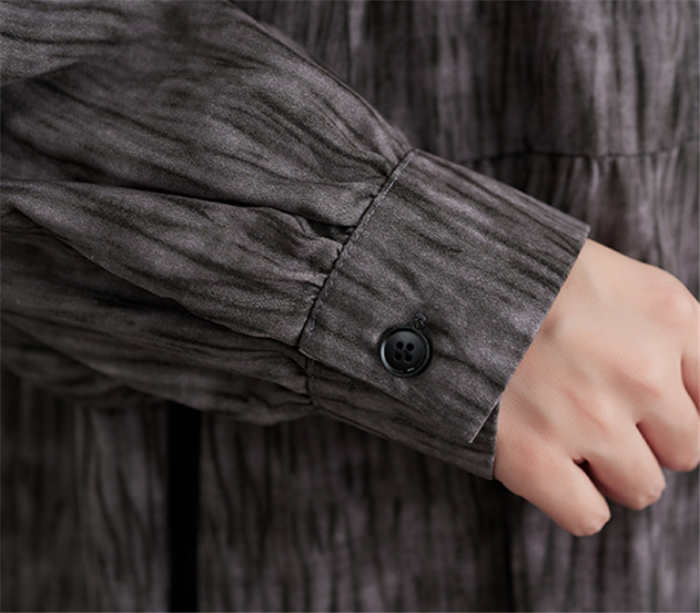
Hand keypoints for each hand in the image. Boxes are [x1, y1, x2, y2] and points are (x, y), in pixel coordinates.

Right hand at [493, 238, 698, 535]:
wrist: (442, 282)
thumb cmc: (528, 278)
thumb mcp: (618, 276)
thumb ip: (673, 328)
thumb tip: (691, 388)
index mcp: (667, 317)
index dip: (679, 403)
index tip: (646, 399)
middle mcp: (640, 370)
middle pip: (686, 450)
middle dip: (645, 436)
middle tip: (594, 405)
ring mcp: (587, 417)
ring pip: (641, 488)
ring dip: (608, 468)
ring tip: (566, 428)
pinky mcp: (533, 454)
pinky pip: (587, 516)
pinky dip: (572, 498)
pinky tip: (549, 462)